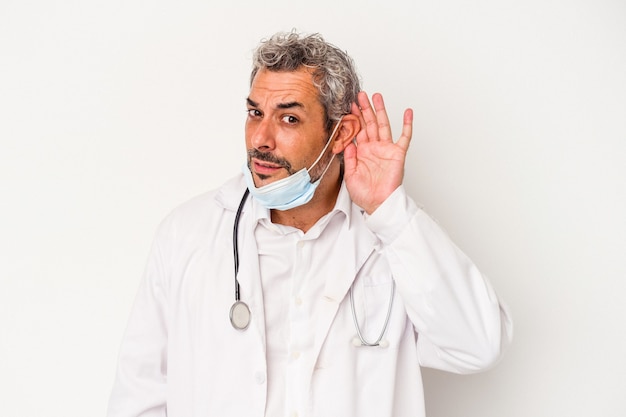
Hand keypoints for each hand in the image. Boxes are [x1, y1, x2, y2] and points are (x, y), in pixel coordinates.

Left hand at [344, 91, 412, 213]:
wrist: (378, 204)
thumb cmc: (365, 194)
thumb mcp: (349, 175)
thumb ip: (348, 158)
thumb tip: (347, 142)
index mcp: (361, 152)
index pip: (357, 130)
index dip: (353, 118)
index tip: (348, 105)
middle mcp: (374, 148)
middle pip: (369, 123)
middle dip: (364, 109)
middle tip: (359, 95)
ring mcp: (386, 149)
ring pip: (383, 125)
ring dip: (380, 111)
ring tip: (376, 97)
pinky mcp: (397, 153)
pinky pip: (405, 137)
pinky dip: (407, 124)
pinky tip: (407, 112)